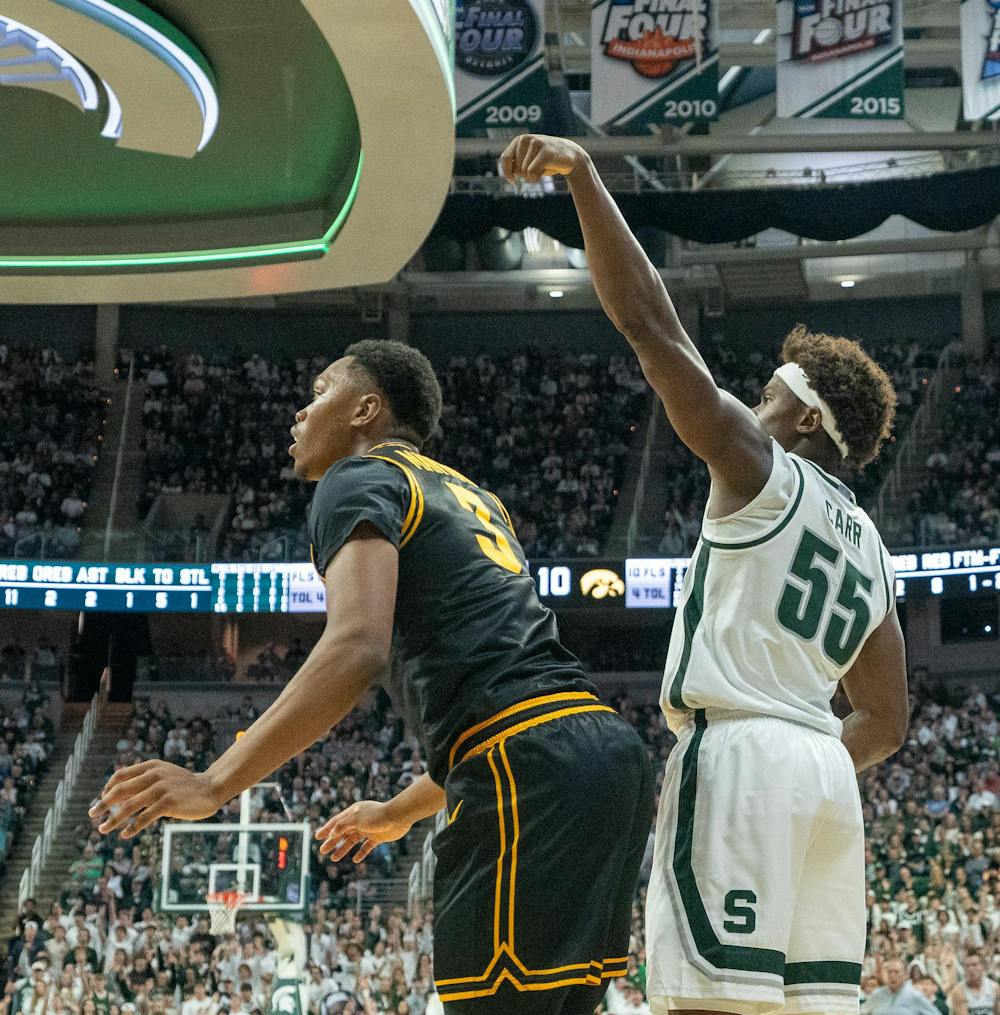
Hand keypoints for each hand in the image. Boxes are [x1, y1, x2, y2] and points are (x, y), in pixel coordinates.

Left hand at [89, 760, 220, 837]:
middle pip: (120, 790)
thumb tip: (116, 794)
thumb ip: (142, 782)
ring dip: (113, 819)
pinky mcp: (168, 803)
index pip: (121, 775)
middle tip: (92, 814)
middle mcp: (154, 775)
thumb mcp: (163, 776)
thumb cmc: (183, 785)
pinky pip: (144, 817)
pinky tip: (125, 834)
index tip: (101, 801)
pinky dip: (132, 827)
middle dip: (103, 804)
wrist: (210, 788)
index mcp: (151, 766)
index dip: (107, 788)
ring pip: (129, 806)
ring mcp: (161, 789)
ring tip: (103, 829)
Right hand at [315, 801, 411, 863]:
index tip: (317, 837)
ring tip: (334, 858)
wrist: (399, 817)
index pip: (337, 822)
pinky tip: (355, 859)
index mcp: (354, 812)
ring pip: (353, 840)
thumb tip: (332, 833)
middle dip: (332, 841)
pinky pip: (367, 846)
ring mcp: (369, 828)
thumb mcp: (356, 818)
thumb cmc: (377, 815)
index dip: (327, 829)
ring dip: (343, 849)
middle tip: (322, 851)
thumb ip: (343, 825)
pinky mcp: (378, 836)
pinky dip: (361, 852)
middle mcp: (360, 820)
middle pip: (343, 832)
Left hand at [499, 134, 588, 184]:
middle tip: (537, 168)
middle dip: (525, 174)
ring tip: (543, 166)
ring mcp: (536, 143)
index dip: (507, 172)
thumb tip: (507, 175)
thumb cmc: (546, 160)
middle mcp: (525, 139)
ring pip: (524, 172)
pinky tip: (546, 169)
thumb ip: (515, 163)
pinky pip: (531, 173)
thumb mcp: (528, 159)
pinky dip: (537, 177)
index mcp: (519, 140)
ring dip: (533, 175)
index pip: (505, 158)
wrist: (570, 155)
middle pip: (516, 168)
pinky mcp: (545, 152)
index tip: (513, 180)